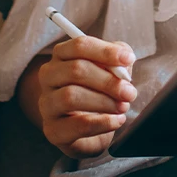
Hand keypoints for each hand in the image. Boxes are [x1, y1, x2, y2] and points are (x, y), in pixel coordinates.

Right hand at [36, 35, 136, 158]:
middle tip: (129, 92)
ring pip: (71, 96)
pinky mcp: (53, 130)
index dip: (106, 51)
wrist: (90, 128)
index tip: (129, 59)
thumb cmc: (100, 91)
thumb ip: (117, 62)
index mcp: (62, 55)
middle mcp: (49, 76)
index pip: (79, 46)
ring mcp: (47, 104)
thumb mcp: (111, 71)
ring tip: (123, 107)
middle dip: (108, 81)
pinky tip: (117, 120)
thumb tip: (123, 63)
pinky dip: (102, 123)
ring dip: (104, 101)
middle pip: (75, 70)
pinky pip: (77, 125)